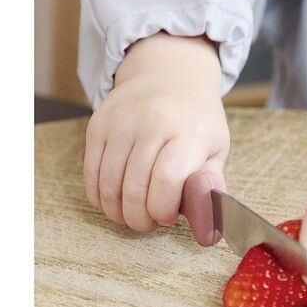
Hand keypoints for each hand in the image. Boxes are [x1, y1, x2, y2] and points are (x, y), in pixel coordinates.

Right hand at [83, 33, 228, 234]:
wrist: (169, 74)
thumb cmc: (195, 120)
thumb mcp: (215, 148)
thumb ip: (210, 187)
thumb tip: (209, 233)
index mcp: (188, 131)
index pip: (167, 178)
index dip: (163, 208)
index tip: (168, 216)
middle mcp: (153, 122)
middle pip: (134, 187)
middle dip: (139, 218)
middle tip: (148, 222)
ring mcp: (122, 122)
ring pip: (108, 184)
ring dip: (117, 212)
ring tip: (131, 215)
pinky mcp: (98, 125)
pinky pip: (91, 173)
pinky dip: (99, 197)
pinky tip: (113, 202)